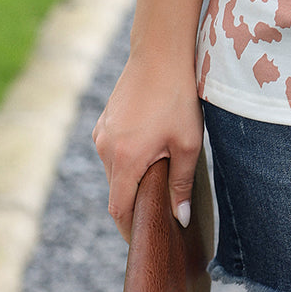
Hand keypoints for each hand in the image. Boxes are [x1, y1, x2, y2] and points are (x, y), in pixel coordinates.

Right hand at [92, 53, 203, 241]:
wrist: (161, 52)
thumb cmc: (178, 97)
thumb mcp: (188, 143)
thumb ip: (181, 185)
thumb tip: (180, 219)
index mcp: (124, 159)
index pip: (119, 208)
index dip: (129, 227)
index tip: (143, 239)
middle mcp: (105, 148)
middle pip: (117, 189)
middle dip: (137, 200)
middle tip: (162, 207)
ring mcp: (102, 132)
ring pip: (115, 168)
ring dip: (134, 175)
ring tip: (162, 171)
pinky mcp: (105, 120)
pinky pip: (114, 149)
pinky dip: (129, 156)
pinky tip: (153, 144)